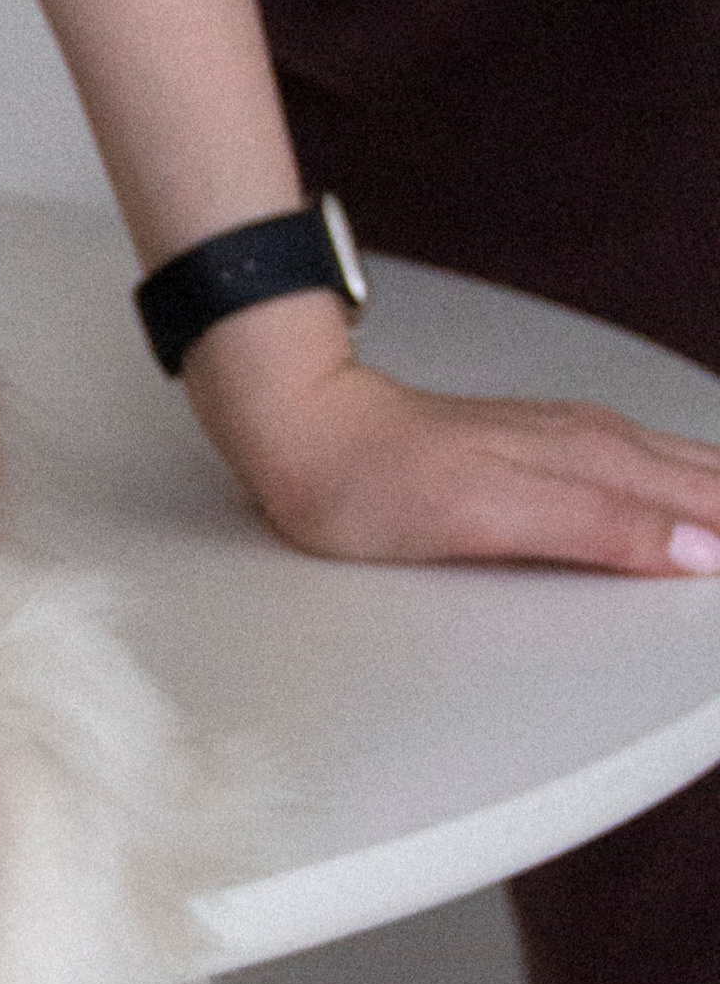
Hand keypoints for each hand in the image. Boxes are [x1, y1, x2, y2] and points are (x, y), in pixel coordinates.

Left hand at [186, 293, 719, 575]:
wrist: (305, 435)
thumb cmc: (378, 481)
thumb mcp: (493, 515)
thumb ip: (599, 526)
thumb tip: (703, 548)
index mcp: (600, 458)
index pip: (714, 503)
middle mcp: (598, 440)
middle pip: (710, 482)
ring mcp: (573, 440)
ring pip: (685, 469)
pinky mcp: (545, 450)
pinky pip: (648, 468)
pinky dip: (687, 489)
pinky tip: (690, 501)